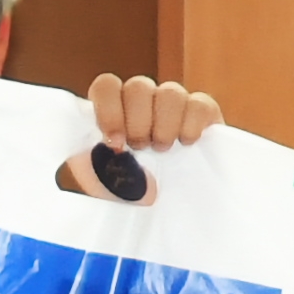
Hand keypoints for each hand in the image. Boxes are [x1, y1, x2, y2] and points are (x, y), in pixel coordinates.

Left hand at [62, 74, 222, 202]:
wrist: (170, 208)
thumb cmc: (129, 192)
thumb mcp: (102, 186)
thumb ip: (91, 168)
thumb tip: (100, 154)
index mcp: (114, 111)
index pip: (107, 86)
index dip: (109, 109)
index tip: (115, 142)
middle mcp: (143, 101)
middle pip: (138, 86)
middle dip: (137, 122)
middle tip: (140, 148)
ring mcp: (173, 103)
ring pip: (170, 92)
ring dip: (164, 125)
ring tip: (162, 149)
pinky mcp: (202, 113)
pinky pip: (199, 104)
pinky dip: (191, 124)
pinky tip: (186, 143)